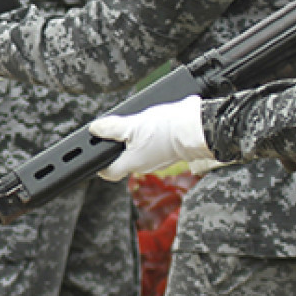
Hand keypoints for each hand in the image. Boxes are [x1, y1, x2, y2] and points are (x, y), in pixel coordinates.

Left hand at [88, 96, 220, 180]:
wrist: (200, 126)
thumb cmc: (168, 129)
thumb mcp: (134, 125)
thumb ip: (112, 128)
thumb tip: (94, 129)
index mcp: (133, 163)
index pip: (109, 172)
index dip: (99, 164)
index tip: (95, 153)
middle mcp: (146, 166)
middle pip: (125, 159)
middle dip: (118, 146)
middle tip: (115, 129)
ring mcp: (160, 160)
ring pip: (140, 151)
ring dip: (136, 139)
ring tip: (137, 123)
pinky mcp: (172, 152)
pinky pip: (155, 146)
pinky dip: (151, 136)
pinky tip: (154, 124)